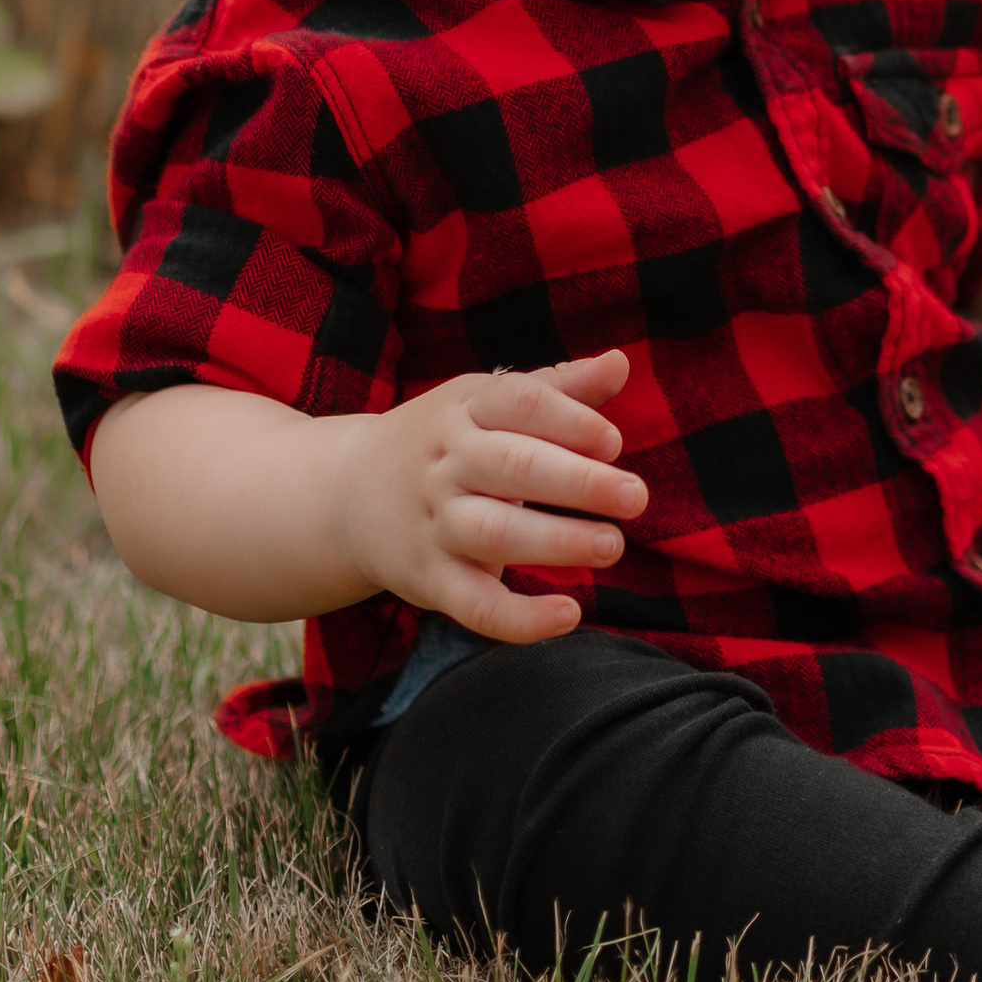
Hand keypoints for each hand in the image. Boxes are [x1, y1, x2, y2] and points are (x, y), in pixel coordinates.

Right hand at [333, 349, 648, 643]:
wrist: (346, 494)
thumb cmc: (447, 441)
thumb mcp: (487, 402)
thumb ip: (558, 388)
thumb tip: (621, 362)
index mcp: (466, 410)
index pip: (519, 403)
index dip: (570, 419)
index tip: (614, 442)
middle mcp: (446, 464)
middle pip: (513, 466)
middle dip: (579, 482)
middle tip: (635, 496)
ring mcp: (434, 523)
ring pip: (493, 534)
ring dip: (557, 542)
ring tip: (613, 546)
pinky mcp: (428, 580)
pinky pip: (473, 605)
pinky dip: (520, 619)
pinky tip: (569, 615)